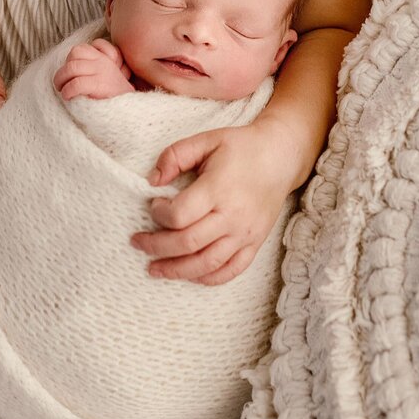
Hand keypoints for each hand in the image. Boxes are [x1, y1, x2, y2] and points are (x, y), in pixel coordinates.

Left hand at [53, 38, 134, 100]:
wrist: (130, 112)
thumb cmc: (114, 98)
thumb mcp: (107, 77)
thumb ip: (93, 69)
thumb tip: (69, 73)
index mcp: (104, 59)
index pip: (82, 48)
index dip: (71, 59)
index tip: (71, 75)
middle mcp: (103, 62)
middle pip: (74, 53)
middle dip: (63, 69)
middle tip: (60, 83)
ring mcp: (101, 72)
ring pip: (72, 67)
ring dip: (61, 79)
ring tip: (62, 90)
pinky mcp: (99, 85)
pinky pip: (76, 83)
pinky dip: (68, 90)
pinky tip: (69, 97)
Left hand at [131, 121, 296, 285]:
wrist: (280, 157)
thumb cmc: (240, 147)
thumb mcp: (206, 140)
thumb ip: (175, 155)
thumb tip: (152, 180)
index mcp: (219, 188)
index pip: (179, 215)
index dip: (159, 214)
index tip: (153, 205)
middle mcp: (233, 216)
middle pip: (187, 243)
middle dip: (156, 247)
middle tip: (138, 242)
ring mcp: (246, 233)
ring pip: (206, 264)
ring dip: (176, 270)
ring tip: (154, 269)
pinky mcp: (255, 243)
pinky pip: (230, 271)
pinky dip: (207, 278)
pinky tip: (189, 274)